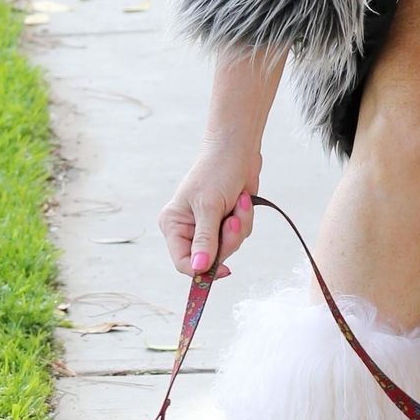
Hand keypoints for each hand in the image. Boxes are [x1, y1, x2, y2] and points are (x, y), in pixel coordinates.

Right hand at [157, 141, 260, 280]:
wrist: (238, 149)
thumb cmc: (217, 171)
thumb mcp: (209, 207)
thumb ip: (205, 240)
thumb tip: (199, 269)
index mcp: (174, 225)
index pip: (183, 262)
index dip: (202, 270)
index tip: (225, 270)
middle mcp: (189, 228)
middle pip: (210, 258)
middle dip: (228, 239)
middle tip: (233, 221)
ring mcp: (209, 225)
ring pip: (228, 246)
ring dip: (239, 226)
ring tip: (238, 202)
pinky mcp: (226, 221)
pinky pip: (239, 235)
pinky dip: (245, 219)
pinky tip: (242, 199)